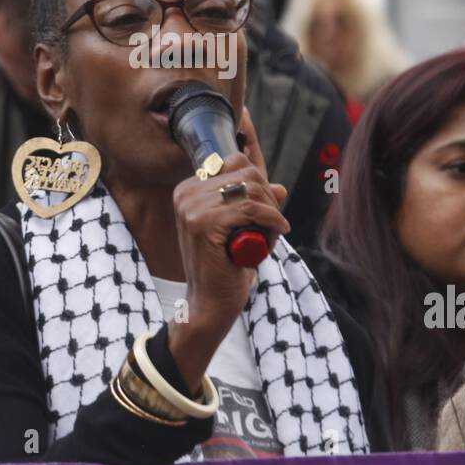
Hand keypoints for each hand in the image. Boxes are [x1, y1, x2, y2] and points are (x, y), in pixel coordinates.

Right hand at [167, 108, 288, 390]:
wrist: (210, 303)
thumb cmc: (226, 266)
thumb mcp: (243, 228)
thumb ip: (256, 205)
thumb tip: (278, 187)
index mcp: (188, 189)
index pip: (235, 161)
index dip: (259, 182)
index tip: (269, 205)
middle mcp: (185, 193)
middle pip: (246, 171)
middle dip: (267, 196)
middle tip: (273, 222)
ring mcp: (191, 206)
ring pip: (251, 188)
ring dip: (270, 211)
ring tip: (271, 231)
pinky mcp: (203, 222)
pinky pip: (251, 208)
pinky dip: (271, 219)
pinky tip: (276, 232)